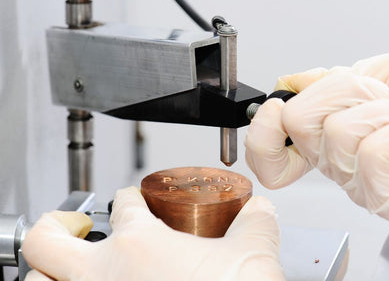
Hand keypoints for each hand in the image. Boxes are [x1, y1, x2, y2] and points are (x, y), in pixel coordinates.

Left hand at [22, 187, 283, 280]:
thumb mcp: (252, 256)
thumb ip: (255, 224)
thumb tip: (260, 209)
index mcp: (139, 243)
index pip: (122, 204)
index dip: (128, 196)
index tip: (132, 199)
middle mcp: (102, 275)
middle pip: (47, 241)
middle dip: (55, 226)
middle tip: (72, 224)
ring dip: (49, 273)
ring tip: (66, 269)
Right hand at [245, 53, 388, 226]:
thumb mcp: (376, 71)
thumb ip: (327, 79)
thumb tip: (288, 83)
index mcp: (325, 138)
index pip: (267, 155)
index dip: (263, 129)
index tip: (282, 108)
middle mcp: (335, 166)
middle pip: (299, 122)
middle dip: (345, 91)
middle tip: (378, 96)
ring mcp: (360, 187)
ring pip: (338, 132)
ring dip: (383, 110)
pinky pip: (371, 155)